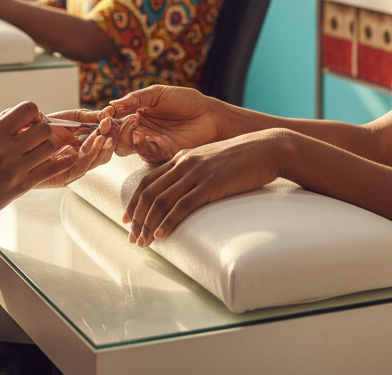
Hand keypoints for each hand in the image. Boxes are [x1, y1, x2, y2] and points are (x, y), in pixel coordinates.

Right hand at [0, 101, 71, 227]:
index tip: (30, 121)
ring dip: (46, 147)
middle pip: (43, 128)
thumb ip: (2, 127)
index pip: (27, 109)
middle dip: (42, 129)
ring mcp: (15, 169)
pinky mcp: (23, 185)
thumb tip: (27, 115)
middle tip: (36, 136)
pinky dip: (63, 161)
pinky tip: (67, 157)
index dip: (33, 113)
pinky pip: (52, 169)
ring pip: (49, 147)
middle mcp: (5, 150)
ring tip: (37, 152)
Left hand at [33, 113, 121, 188]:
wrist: (16, 139)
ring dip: (102, 146)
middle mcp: (83, 156)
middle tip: (110, 124)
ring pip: (97, 160)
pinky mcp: (65, 177)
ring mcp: (75, 167)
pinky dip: (90, 155)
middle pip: (106, 150)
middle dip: (111, 137)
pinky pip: (82, 167)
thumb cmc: (40, 128)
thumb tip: (108, 112)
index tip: (114, 115)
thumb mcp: (67, 119)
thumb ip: (87, 116)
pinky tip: (92, 142)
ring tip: (103, 134)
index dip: (113, 128)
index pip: (106, 138)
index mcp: (85, 143)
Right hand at [103, 86, 221, 163]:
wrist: (209, 114)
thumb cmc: (184, 101)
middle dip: (109, 131)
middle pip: (114, 136)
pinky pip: (144, 153)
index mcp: (136, 115)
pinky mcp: (161, 154)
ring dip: (123, 136)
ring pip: (125, 147)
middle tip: (110, 122)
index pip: (114, 120)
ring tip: (132, 122)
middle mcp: (139, 131)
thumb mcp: (156, 94)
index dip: (106, 119)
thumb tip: (110, 105)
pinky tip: (139, 135)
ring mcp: (149, 143)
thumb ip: (134, 99)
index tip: (104, 113)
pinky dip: (138, 146)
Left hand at [124, 131, 283, 246]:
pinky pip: (183, 205)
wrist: (265, 149)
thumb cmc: (241, 158)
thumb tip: (182, 191)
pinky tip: (161, 235)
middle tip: (132, 238)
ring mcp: (196, 173)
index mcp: (181, 156)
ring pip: (162, 200)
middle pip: (150, 192)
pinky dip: (168, 222)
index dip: (134, 201)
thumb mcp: (210, 160)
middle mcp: (184, 163)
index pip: (147, 180)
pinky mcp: (210, 184)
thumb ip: (193, 171)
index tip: (127, 219)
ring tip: (143, 242)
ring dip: (148, 224)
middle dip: (137, 218)